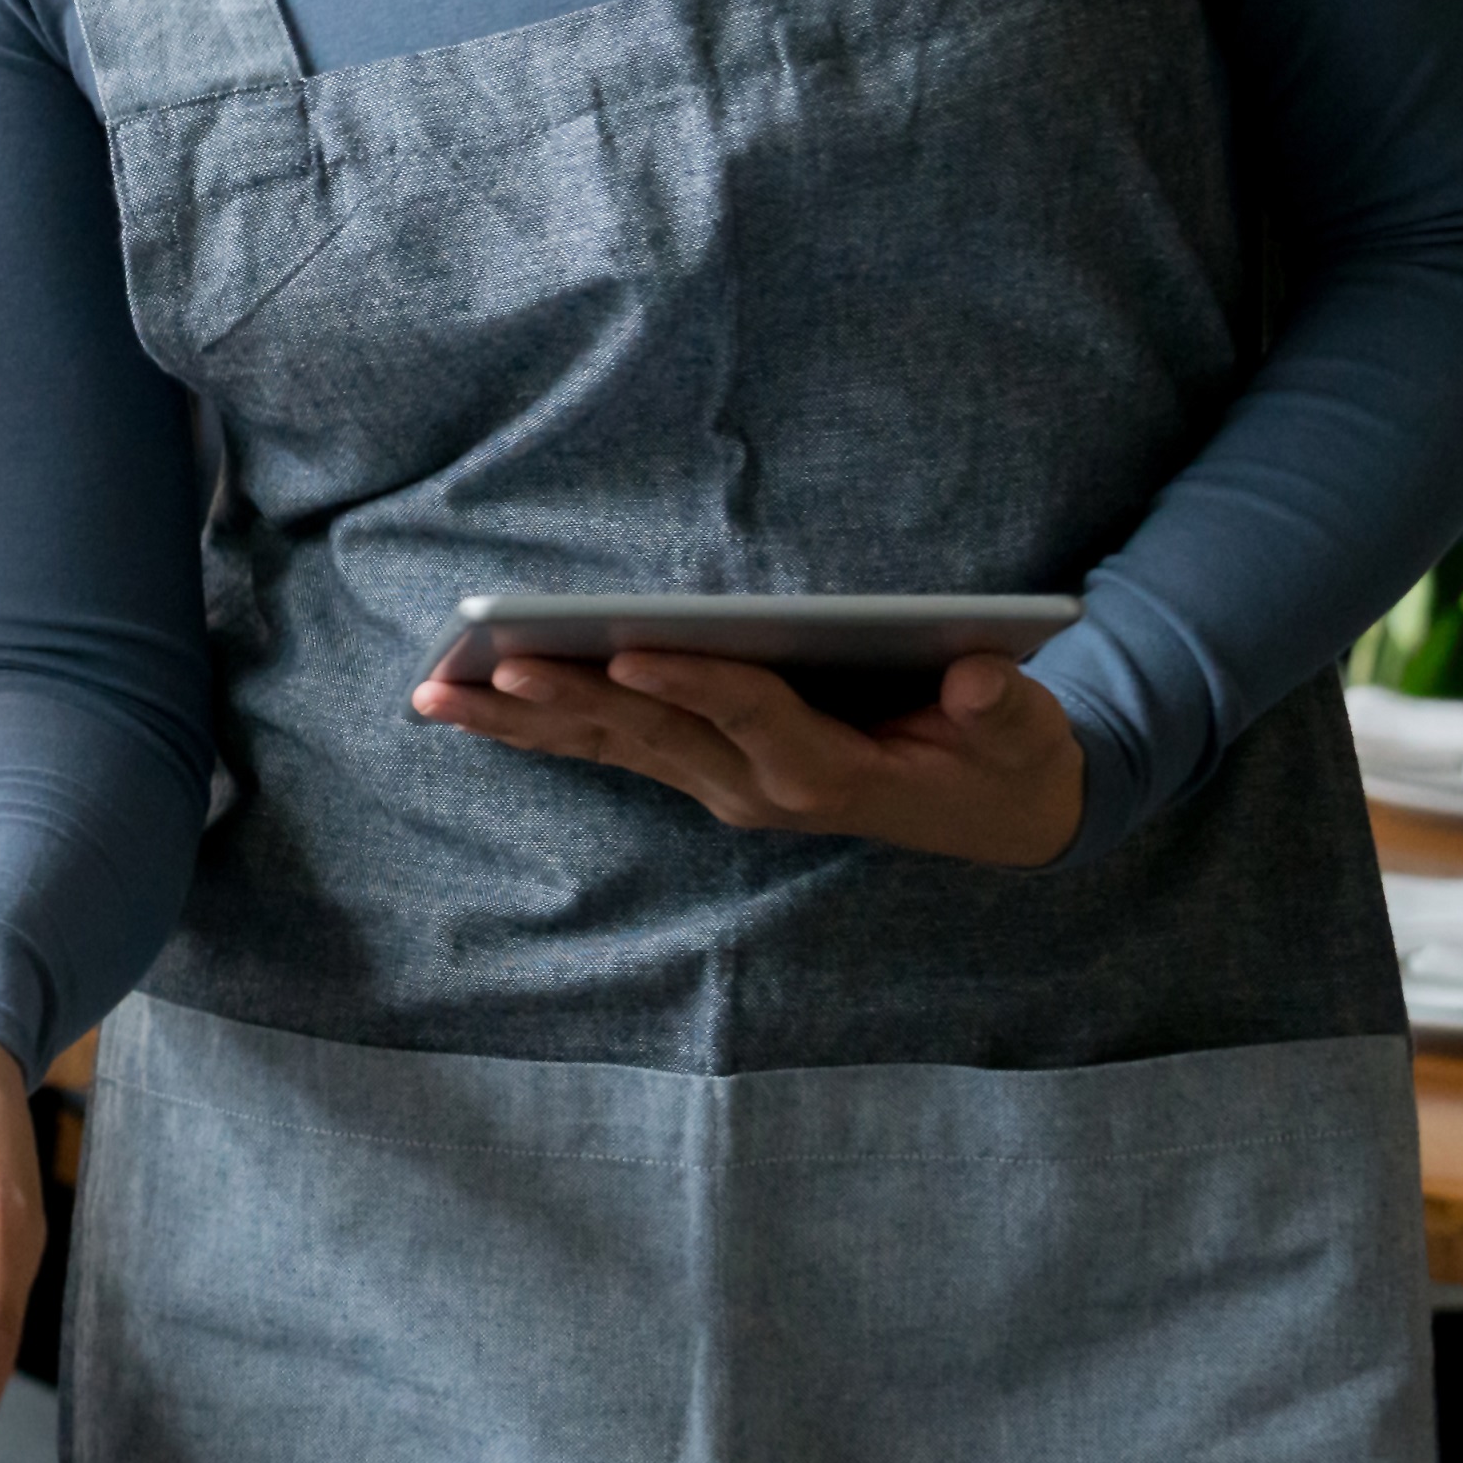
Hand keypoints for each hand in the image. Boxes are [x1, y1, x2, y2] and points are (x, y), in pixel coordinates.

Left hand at [414, 650, 1084, 869]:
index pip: (754, 717)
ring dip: (522, 721)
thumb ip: (1004, 711)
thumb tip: (979, 681)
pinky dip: (536, 725)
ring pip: (610, 746)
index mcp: (830, 773)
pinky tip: (466, 701)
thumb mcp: (1025, 737)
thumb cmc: (1005, 760)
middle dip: (571, 700)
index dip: (695, 682)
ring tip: (436, 691)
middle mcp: (758, 788)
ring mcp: (722, 785)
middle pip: (653, 735)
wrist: (997, 816)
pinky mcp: (703, 771)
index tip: (629, 646)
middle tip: (494, 668)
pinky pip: (607, 747)